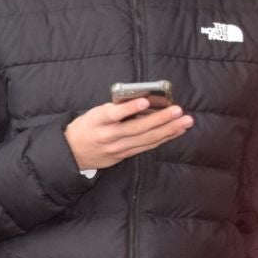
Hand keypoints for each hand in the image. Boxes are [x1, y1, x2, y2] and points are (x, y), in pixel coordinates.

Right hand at [64, 98, 193, 171]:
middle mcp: (108, 136)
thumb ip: (116, 109)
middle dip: (160, 119)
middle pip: (137, 128)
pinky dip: (163, 138)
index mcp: (97, 121)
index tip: (145, 101)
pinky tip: (176, 131)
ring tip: (185, 121)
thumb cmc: (86, 127)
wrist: (71, 153)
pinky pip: (147, 146)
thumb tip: (144, 101)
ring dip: (168, 129)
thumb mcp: (93, 114)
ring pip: (146, 139)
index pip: (114, 113)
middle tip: (178, 110)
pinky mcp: (123, 156)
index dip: (130, 108)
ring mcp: (116, 148)